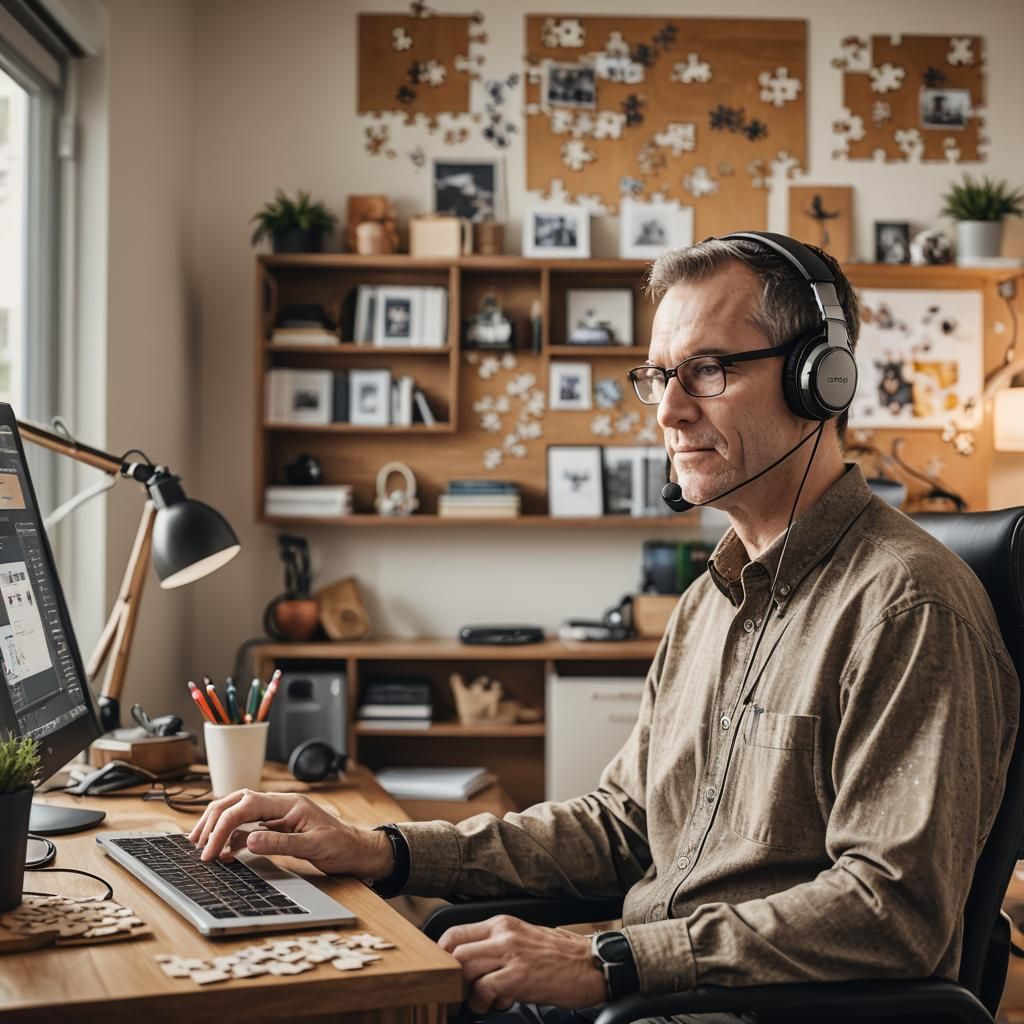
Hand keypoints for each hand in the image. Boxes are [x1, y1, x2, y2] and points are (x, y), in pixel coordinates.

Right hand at [188, 789, 392, 878]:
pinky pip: (248, 826)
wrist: (357, 851)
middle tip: (196, 844)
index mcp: (289, 804)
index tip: (209, 849)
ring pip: (239, 812)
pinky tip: (223, 851)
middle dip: (213, 820)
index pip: (246, 805)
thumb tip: (248, 839)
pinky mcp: (277, 827)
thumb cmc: (340, 846)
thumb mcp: (313, 847)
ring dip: (219, 825)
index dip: (223, 825)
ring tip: (202, 845)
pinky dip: (232, 837)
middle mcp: (280, 805)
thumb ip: (281, 843)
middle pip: (237, 802)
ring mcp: (277, 815)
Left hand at [438, 916, 606, 1012]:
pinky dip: (485, 1002)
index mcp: (502, 924)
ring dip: (467, 991)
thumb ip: (496, 946)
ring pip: (464, 968)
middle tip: (461, 992)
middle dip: (451, 976)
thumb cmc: (559, 957)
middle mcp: (503, 933)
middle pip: (453, 950)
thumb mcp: (523, 939)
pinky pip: (484, 989)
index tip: (446, 974)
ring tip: (484, 1000)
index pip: (455, 932)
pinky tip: (501, 1004)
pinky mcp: (519, 976)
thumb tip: (470, 965)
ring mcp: (510, 953)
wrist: (592, 964)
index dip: (443, 956)